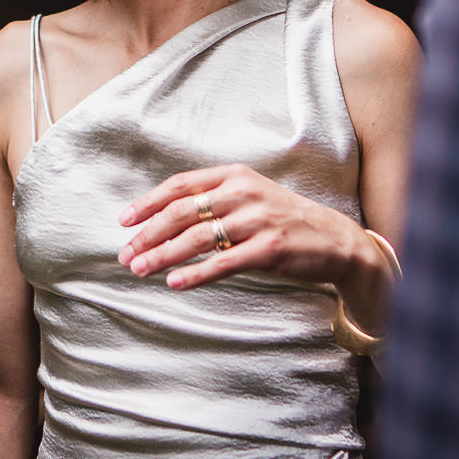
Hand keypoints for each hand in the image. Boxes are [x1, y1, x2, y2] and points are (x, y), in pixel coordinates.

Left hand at [117, 163, 367, 292]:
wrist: (335, 239)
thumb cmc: (284, 220)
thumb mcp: (250, 196)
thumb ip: (214, 200)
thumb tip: (165, 218)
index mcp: (234, 175)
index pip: (180, 185)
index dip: (148, 202)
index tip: (124, 221)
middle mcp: (243, 192)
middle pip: (181, 212)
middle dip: (148, 234)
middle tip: (125, 254)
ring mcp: (257, 219)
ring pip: (196, 238)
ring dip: (162, 256)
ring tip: (140, 269)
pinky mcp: (269, 248)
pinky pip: (222, 263)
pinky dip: (195, 274)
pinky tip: (174, 283)